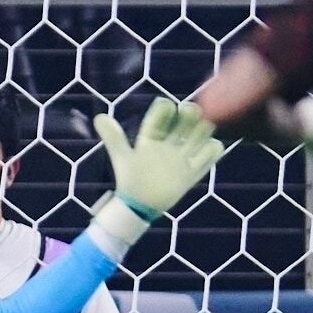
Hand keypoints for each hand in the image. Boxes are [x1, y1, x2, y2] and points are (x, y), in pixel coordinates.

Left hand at [97, 95, 224, 221]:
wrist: (140, 206)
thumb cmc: (130, 179)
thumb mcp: (122, 157)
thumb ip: (114, 138)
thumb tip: (99, 117)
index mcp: (152, 136)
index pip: (161, 114)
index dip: (166, 108)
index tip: (167, 106)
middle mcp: (169, 142)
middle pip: (185, 120)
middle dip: (190, 112)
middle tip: (189, 111)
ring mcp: (183, 156)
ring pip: (201, 133)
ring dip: (203, 128)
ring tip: (202, 128)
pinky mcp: (193, 171)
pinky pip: (210, 154)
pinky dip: (213, 149)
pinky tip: (209, 147)